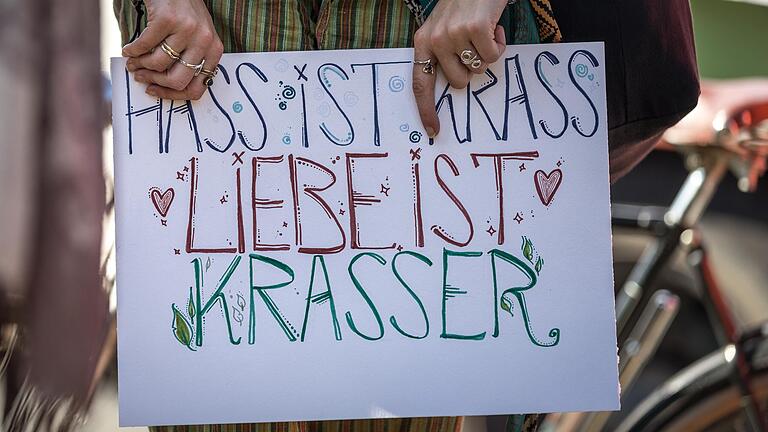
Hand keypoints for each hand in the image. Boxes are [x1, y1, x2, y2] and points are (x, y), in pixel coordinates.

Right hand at [123, 0, 223, 99]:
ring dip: (140, 65)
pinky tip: (128, 49)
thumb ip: (188, 60)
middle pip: (177, 80)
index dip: (173, 95)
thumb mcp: (196, 38)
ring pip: (158, 64)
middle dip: (155, 82)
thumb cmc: (184, 13)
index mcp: (214, 51)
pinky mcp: (168, 19)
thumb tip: (164, 86)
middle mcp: (205, 41)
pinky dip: (132, 50)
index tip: (155, 90)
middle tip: (140, 77)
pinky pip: (144, 46)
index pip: (197, 88)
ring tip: (132, 62)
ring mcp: (187, 30)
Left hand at [411, 0, 507, 137]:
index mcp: (423, 42)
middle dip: (472, 68)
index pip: (420, 84)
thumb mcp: (443, 27)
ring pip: (478, 70)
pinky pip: (493, 56)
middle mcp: (435, 40)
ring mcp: (454, 35)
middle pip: (458, 81)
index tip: (433, 130)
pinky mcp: (475, 30)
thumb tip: (455, 85)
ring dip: (487, 54)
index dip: (426, 109)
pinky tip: (494, 27)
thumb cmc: (465, 4)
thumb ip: (443, 53)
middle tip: (474, 46)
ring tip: (483, 32)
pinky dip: (499, 44)